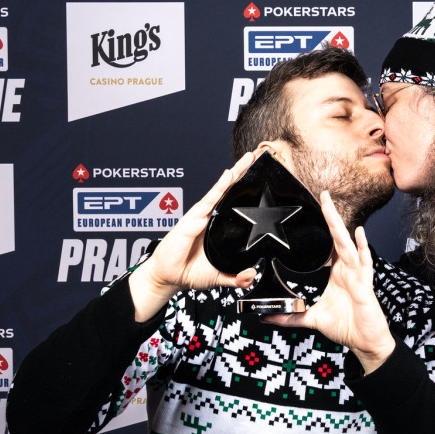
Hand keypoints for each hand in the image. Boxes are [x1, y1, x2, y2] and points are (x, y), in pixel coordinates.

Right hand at [127, 149, 259, 320]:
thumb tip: (251, 276)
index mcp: (220, 228)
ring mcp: (202, 216)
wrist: (170, 277)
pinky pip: (208, 200)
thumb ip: (236, 277)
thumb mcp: (220, 276)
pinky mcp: (192, 218)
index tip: (264, 177)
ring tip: (249, 158)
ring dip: (235, 173)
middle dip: (245, 173)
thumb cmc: (191, 272)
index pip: (238, 204)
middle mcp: (212, 218)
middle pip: (232, 191)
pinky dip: (219, 186)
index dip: (249, 190)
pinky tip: (228, 174)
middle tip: (260, 156)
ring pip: (222, 190)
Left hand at [265, 190, 396, 373]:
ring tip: (330, 206)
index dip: (322, 228)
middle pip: (337, 237)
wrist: (365, 342)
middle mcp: (347, 270)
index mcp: (336, 274)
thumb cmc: (346, 327)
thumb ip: (290, 317)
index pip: (328, 245)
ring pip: (346, 244)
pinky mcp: (365, 284)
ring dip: (338, 224)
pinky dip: (362, 247)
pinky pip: (364, 262)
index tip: (311, 212)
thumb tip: (266, 317)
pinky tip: (359, 232)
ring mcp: (357, 275)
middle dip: (330, 216)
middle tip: (322, 194)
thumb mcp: (312, 320)